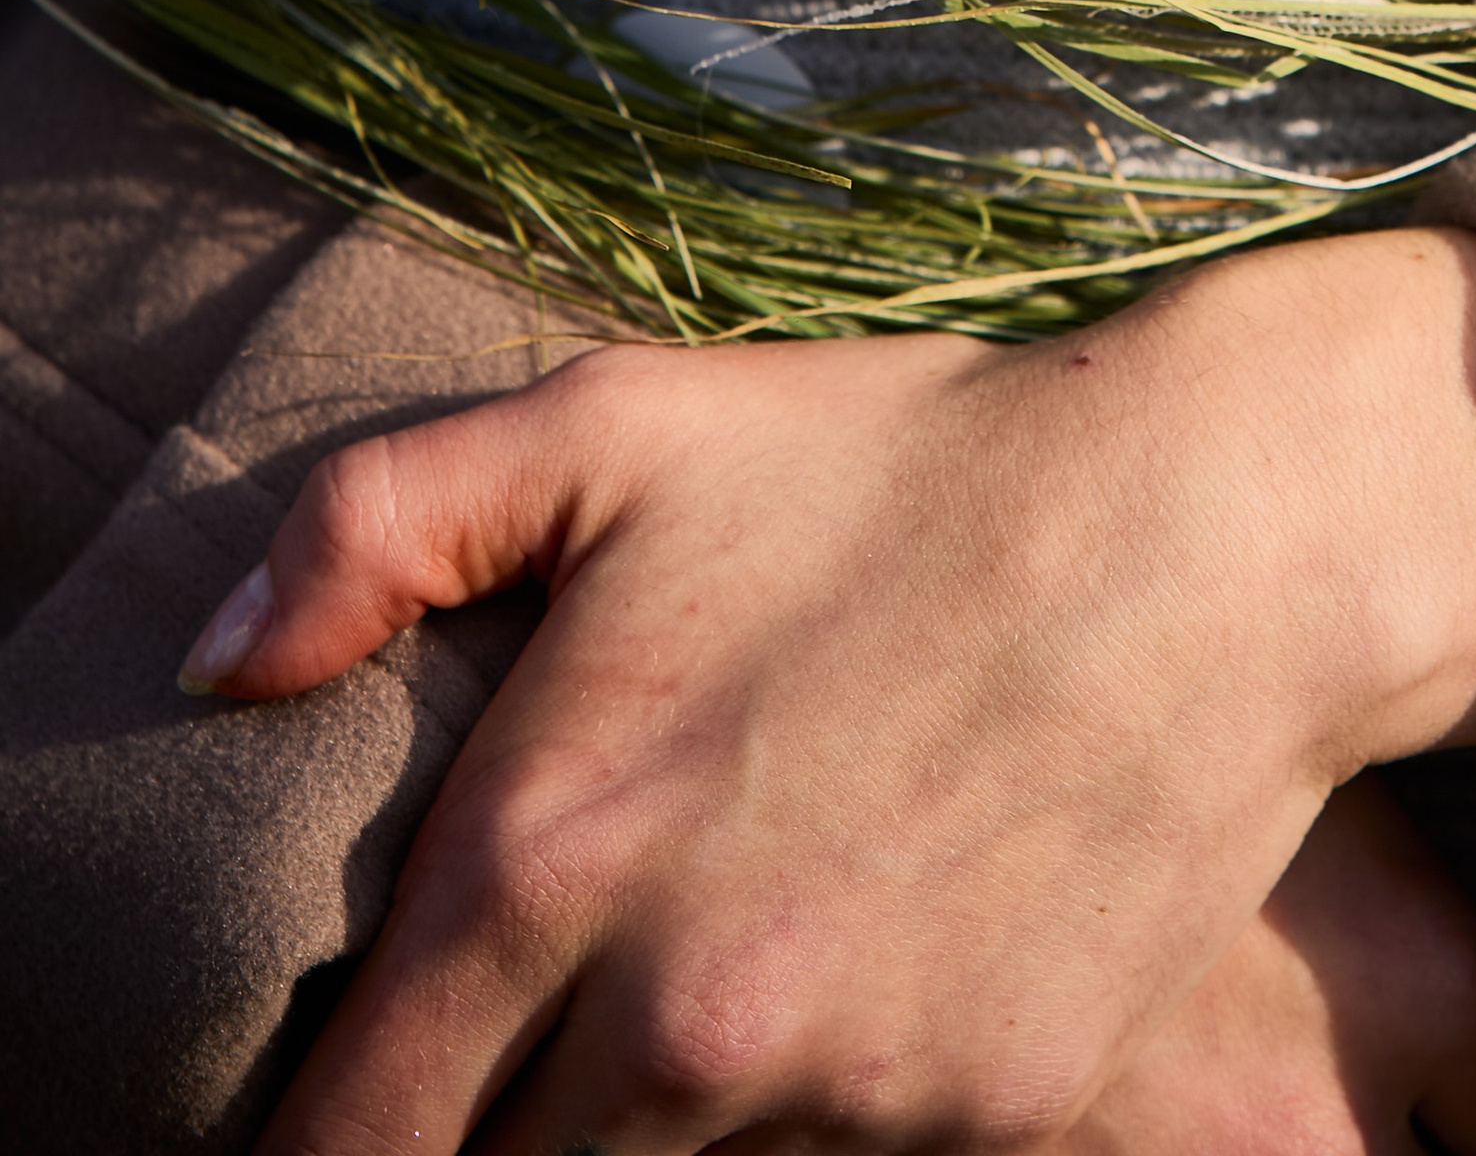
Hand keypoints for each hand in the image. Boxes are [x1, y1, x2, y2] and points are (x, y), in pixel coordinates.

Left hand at [189, 229, 1475, 1151]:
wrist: (1221, 530)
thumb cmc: (909, 467)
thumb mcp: (625, 424)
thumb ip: (380, 523)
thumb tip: (223, 664)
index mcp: (548, 861)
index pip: (350, 1144)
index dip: (330, 1145)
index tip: (363, 1101)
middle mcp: (676, 1015)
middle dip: (507, 1123)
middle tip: (556, 1020)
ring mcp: (847, 1091)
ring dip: (675, 1117)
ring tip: (743, 963)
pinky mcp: (996, 1123)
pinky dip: (842, 1102)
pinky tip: (882, 968)